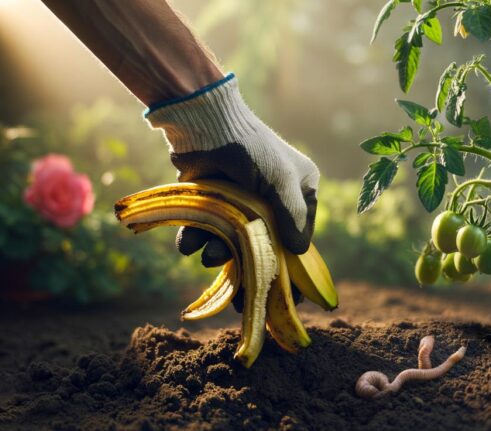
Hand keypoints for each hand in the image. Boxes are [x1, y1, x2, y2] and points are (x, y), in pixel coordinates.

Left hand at [146, 74, 318, 266]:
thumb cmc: (252, 149)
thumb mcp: (281, 181)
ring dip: (219, 252)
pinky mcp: (213, 201)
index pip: (300, 233)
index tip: (282, 284)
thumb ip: (292, 217)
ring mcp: (241, 202)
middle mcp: (273, 198)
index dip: (290, 259)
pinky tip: (190, 241)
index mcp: (300, 189)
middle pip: (265, 242)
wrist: (206, 124)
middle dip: (249, 260)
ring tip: (208, 255)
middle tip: (238, 286)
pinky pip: (208, 229)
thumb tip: (300, 252)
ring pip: (233, 239)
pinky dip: (198, 238)